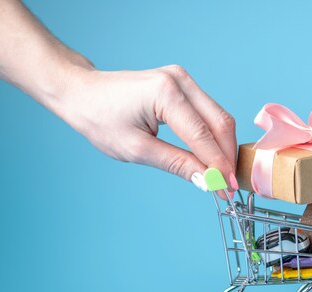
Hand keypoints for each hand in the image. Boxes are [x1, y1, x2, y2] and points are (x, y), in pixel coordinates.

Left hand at [57, 65, 238, 191]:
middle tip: (229, 186)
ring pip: (219, 117)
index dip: (218, 166)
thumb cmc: (100, 118)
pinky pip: (208, 113)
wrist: (82, 92)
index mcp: (165, 94)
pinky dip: (213, 136)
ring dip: (223, 147)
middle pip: (220, 122)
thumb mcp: (137, 149)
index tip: (227, 190)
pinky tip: (213, 156)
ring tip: (223, 175)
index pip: (202, 136)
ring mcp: (183, 80)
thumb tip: (207, 181)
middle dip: (227, 157)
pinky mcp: (183, 85)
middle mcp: (180, 81)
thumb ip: (176, 164)